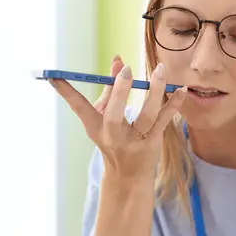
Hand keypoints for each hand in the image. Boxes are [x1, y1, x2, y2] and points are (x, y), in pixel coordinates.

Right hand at [49, 55, 187, 182]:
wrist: (128, 175)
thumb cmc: (114, 138)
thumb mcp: (105, 116)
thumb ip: (111, 87)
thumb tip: (119, 60)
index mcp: (95, 128)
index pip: (78, 107)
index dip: (66, 92)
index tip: (55, 77)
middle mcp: (113, 136)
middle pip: (114, 115)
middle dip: (120, 92)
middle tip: (126, 69)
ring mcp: (134, 141)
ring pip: (146, 116)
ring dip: (154, 91)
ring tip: (159, 70)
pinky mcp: (152, 143)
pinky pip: (164, 121)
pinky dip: (173, 104)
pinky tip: (181, 89)